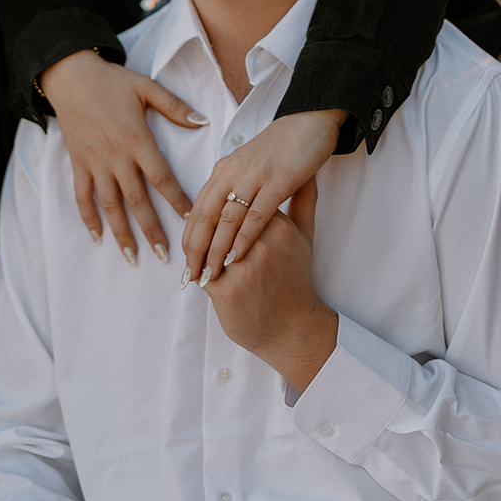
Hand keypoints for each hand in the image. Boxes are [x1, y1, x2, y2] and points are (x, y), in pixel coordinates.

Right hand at [39, 49, 206, 262]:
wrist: (71, 76)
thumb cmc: (112, 81)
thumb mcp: (146, 87)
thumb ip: (174, 106)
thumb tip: (202, 121)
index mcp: (137, 139)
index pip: (161, 177)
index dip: (177, 199)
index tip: (191, 220)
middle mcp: (116, 156)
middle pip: (137, 200)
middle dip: (151, 229)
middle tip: (165, 255)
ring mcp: (95, 163)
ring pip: (110, 205)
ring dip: (121, 233)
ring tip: (133, 257)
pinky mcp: (79, 164)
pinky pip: (82, 196)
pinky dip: (88, 218)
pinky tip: (97, 237)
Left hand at [181, 109, 345, 283]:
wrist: (311, 120)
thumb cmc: (286, 147)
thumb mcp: (254, 167)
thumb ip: (240, 190)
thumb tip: (224, 217)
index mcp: (225, 169)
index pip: (199, 209)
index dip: (190, 238)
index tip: (186, 263)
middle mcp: (233, 171)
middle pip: (206, 216)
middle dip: (196, 249)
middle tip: (190, 276)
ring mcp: (254, 176)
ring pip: (227, 218)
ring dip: (216, 249)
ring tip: (208, 274)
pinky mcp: (278, 180)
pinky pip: (255, 214)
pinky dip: (242, 237)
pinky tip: (235, 257)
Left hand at [202, 179, 337, 389]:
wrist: (296, 327)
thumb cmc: (297, 279)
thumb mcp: (305, 236)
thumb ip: (304, 200)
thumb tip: (308, 173)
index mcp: (277, 223)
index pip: (237, 203)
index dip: (220, 204)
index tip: (211, 208)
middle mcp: (261, 241)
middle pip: (219, 221)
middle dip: (204, 224)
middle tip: (193, 227)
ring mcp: (244, 265)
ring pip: (209, 244)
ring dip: (197, 246)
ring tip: (193, 251)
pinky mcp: (229, 289)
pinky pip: (203, 272)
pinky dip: (198, 270)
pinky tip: (197, 271)